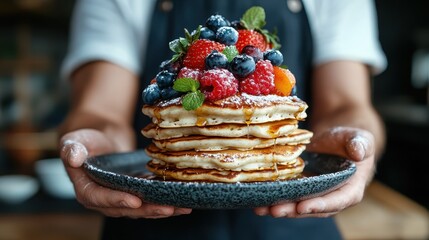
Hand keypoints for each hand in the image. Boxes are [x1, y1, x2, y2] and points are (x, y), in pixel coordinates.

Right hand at [60, 128, 191, 217]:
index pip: (100, 198)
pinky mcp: (136, 193)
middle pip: (126, 208)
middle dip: (148, 209)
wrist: (102, 137)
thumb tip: (73, 157)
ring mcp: (121, 198)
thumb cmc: (86, 139)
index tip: (135, 200)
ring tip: (182, 207)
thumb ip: (72, 149)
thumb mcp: (75, 141)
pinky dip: (166, 201)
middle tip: (168, 208)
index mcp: (86, 190)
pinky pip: (150, 200)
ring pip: (141, 209)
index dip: (117, 200)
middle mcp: (104, 199)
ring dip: (161, 209)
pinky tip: (184, 201)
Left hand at [254, 126, 375, 217]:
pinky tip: (257, 199)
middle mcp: (331, 197)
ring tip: (261, 208)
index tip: (302, 206)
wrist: (336, 139)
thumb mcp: (359, 139)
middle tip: (274, 210)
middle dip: (292, 210)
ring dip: (279, 207)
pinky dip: (273, 198)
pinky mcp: (300, 189)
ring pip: (297, 205)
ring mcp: (314, 194)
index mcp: (350, 189)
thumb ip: (360, 145)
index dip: (320, 205)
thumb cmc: (351, 139)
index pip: (337, 201)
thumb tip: (358, 152)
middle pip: (312, 208)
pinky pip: (288, 195)